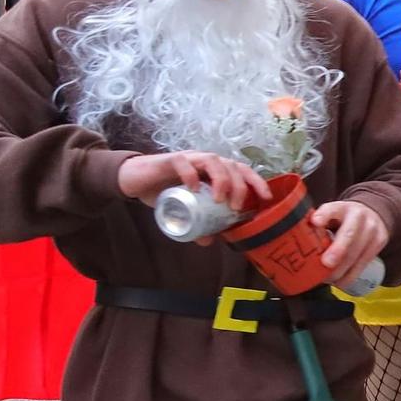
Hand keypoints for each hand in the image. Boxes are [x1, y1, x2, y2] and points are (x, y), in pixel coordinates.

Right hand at [118, 151, 271, 210]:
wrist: (135, 180)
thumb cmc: (165, 191)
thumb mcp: (184, 210)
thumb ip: (196, 223)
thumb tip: (209, 241)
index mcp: (215, 170)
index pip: (242, 170)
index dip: (256, 181)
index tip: (265, 198)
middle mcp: (205, 161)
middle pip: (231, 166)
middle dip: (238, 186)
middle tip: (234, 208)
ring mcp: (189, 158)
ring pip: (213, 160)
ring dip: (220, 179)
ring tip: (219, 200)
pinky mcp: (170, 160)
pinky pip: (183, 162)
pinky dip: (190, 174)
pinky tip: (193, 188)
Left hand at [308, 200, 388, 286]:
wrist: (375, 213)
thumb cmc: (344, 218)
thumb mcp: (332, 215)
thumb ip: (318, 226)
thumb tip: (293, 245)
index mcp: (342, 207)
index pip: (333, 208)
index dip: (324, 215)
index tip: (315, 222)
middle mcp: (359, 216)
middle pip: (348, 235)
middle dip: (337, 251)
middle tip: (325, 264)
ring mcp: (372, 229)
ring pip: (357, 253)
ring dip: (341, 270)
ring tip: (328, 279)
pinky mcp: (379, 242)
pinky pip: (364, 263)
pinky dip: (350, 275)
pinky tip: (340, 282)